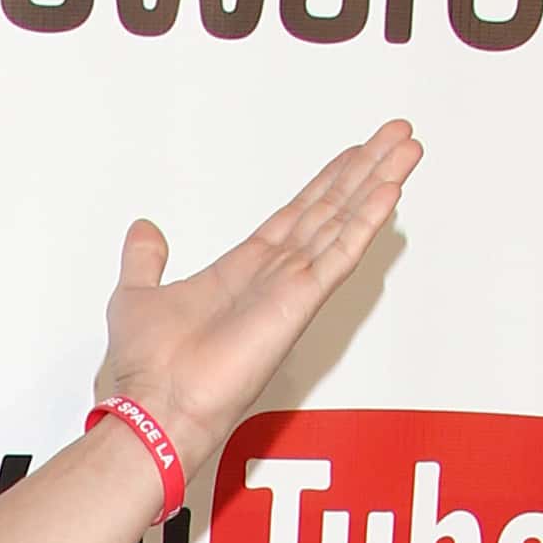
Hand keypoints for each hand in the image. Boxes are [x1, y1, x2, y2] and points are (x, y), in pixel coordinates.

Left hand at [98, 120, 422, 471]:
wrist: (156, 406)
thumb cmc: (147, 370)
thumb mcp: (135, 296)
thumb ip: (145, 260)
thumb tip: (143, 231)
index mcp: (242, 272)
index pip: (296, 216)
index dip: (327, 183)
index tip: (354, 154)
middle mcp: (273, 278)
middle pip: (330, 211)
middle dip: (365, 171)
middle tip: (397, 136)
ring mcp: (291, 290)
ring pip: (343, 224)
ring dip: (377, 185)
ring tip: (407, 149)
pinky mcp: (299, 303)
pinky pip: (341, 254)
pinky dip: (366, 221)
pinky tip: (390, 191)